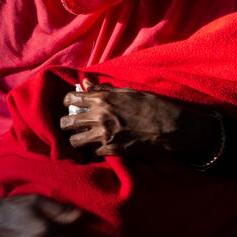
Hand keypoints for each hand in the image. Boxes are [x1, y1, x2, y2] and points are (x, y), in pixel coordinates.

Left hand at [60, 82, 219, 160]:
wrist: (169, 126)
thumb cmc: (152, 105)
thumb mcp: (128, 92)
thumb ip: (104, 90)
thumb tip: (86, 83)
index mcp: (103, 99)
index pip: (72, 99)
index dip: (68, 102)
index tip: (70, 104)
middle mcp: (99, 117)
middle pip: (68, 123)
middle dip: (66, 124)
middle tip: (71, 125)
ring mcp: (104, 135)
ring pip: (75, 141)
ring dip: (77, 139)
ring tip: (82, 138)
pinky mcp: (111, 150)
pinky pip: (92, 152)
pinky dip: (94, 150)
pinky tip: (100, 147)